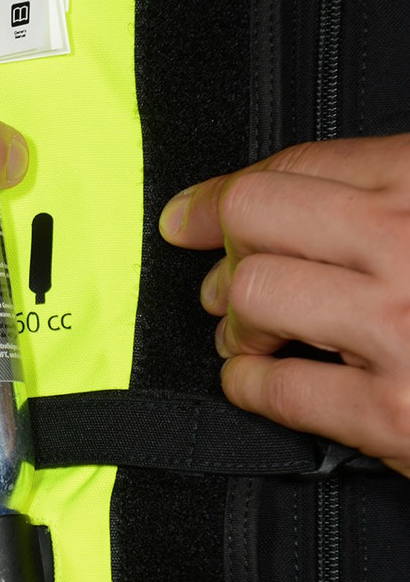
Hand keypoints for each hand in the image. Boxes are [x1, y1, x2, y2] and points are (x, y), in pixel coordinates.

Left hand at [160, 133, 409, 476]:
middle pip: (255, 217)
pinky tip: (258, 380)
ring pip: (254, 294)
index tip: (192, 210)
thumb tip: (304, 198)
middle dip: (222, 245)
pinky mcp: (395, 414)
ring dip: (235, 319)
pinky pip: (274, 388)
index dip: (226, 190)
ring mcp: (400, 327)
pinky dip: (248, 384)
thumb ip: (396, 193)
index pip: (300, 166)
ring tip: (247, 333)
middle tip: (217, 273)